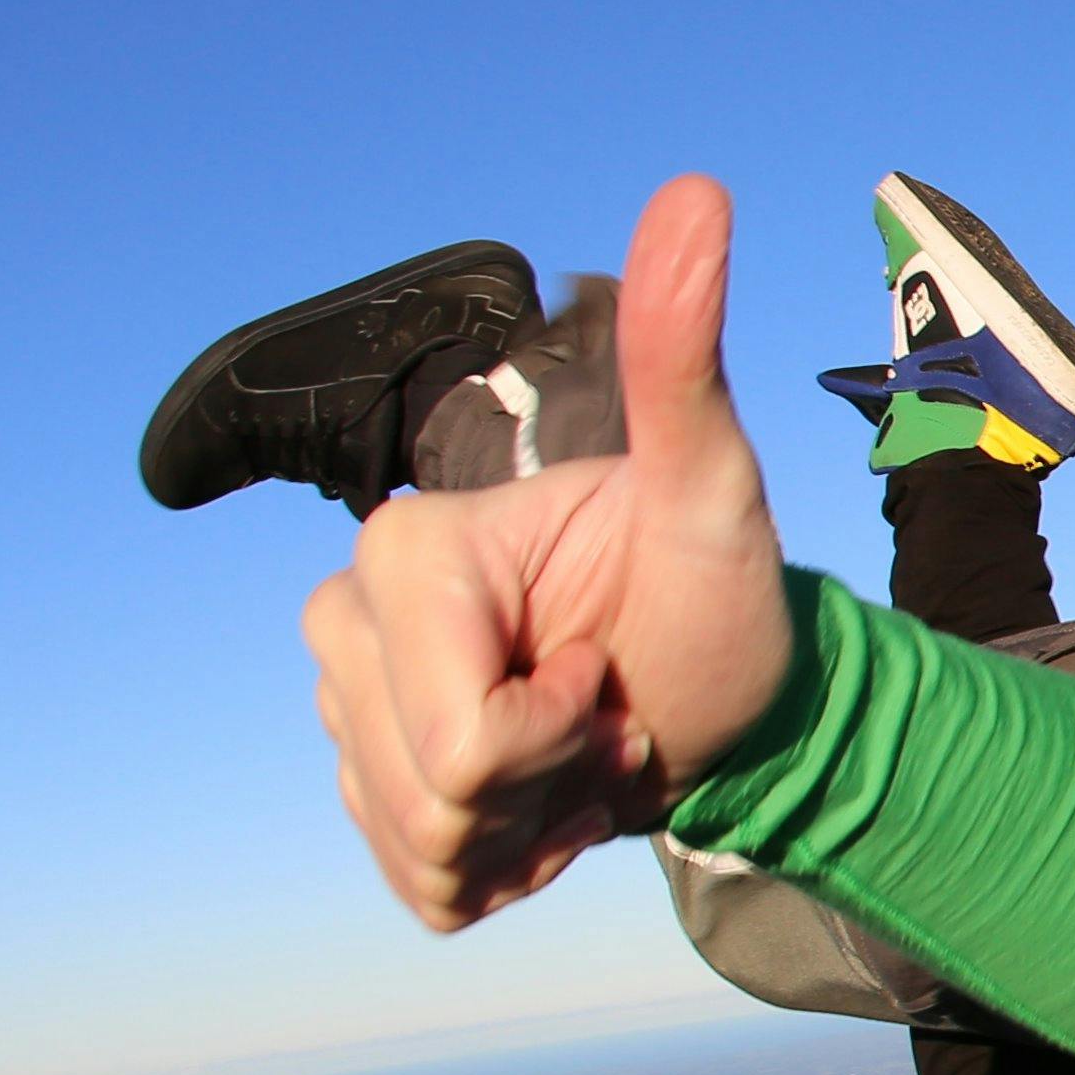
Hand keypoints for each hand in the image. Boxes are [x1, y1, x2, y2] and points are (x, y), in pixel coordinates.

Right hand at [302, 175, 796, 926]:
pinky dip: (505, 868)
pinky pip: (422, 884)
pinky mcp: (371, 791)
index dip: (556, 733)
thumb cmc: (721, 591)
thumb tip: (697, 191)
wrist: (729, 697)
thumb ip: (682, 351)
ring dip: (530, 826)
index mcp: (406, 552)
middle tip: (602, 714)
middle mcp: (344, 622)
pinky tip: (549, 802)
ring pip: (425, 846)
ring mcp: (346, 709)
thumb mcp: (712, 483)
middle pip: (432, 795)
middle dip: (544, 782)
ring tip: (580, 753)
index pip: (462, 737)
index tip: (604, 667)